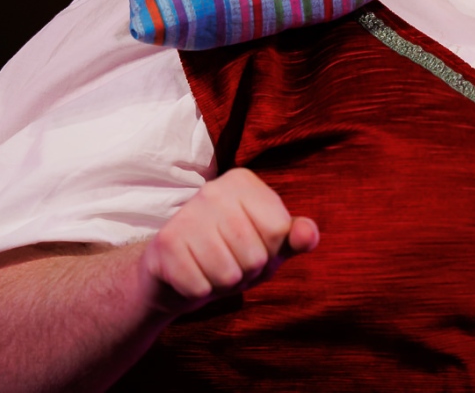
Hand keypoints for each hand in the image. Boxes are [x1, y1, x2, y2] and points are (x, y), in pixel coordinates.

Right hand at [140, 167, 319, 313]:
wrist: (175, 270)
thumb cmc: (232, 253)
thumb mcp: (270, 244)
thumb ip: (295, 237)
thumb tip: (309, 234)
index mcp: (243, 182)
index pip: (279, 231)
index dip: (270, 252)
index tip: (252, 246)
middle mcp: (213, 190)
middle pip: (255, 256)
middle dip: (247, 272)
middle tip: (229, 262)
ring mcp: (186, 215)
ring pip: (228, 275)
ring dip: (223, 285)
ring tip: (211, 269)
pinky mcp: (165, 244)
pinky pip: (200, 289)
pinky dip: (199, 292)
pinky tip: (191, 274)